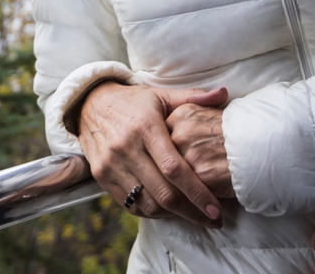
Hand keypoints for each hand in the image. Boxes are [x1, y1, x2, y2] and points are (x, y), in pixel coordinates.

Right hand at [76, 82, 227, 227]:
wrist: (90, 104)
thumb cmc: (134, 102)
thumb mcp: (162, 95)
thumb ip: (194, 97)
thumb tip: (224, 94)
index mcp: (146, 127)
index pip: (174, 168)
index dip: (197, 192)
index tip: (216, 210)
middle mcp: (126, 147)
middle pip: (163, 192)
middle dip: (192, 211)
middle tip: (213, 220)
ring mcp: (111, 164)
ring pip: (147, 203)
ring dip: (173, 214)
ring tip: (193, 215)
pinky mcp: (101, 176)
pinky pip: (130, 205)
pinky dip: (151, 212)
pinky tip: (167, 210)